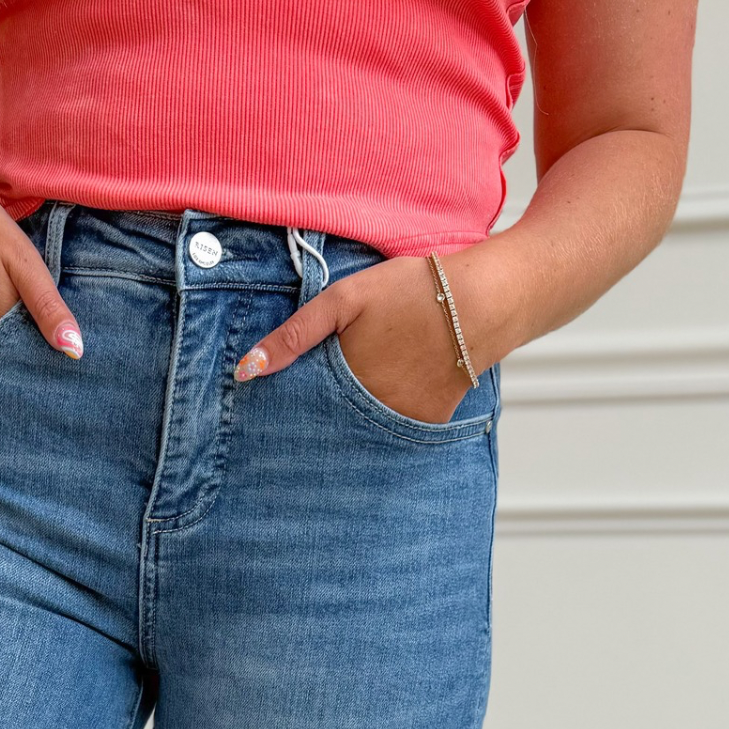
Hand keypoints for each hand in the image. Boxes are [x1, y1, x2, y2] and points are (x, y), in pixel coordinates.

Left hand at [234, 254, 471, 422]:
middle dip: (312, 426)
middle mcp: (368, 413)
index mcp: (342, 385)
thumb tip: (246, 369)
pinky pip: (392, 435)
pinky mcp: (425, 427)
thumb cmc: (410, 292)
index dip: (285, 410)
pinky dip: (379, 427)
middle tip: (299, 426)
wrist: (482, 304)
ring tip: (342, 415)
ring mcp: (398, 424)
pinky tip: (379, 405)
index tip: (271, 414)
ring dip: (344, 429)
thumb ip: (295, 335)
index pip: (299, 411)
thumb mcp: (344, 301)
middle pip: (327, 428)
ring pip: (358, 435)